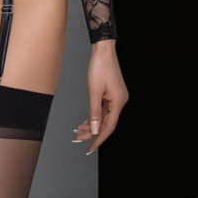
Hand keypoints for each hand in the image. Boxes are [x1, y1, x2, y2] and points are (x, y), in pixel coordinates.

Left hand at [72, 40, 128, 154]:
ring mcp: (116, 97)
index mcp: (118, 102)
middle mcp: (119, 101)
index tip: (90, 148)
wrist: (103, 49)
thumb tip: (94, 130)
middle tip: (77, 139)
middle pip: (105, 122)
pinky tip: (85, 122)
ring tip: (78, 131)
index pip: (108, 127)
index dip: (98, 139)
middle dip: (91, 132)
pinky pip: (103, 109)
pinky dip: (94, 115)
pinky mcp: (111, 93)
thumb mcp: (94, 91)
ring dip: (91, 124)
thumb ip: (95, 112)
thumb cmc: (100, 66)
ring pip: (103, 116)